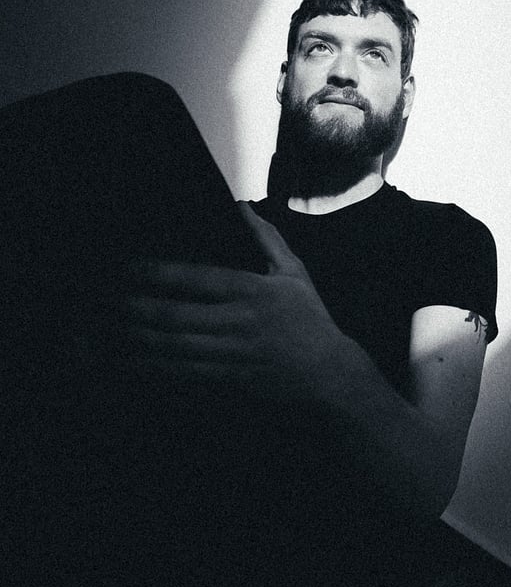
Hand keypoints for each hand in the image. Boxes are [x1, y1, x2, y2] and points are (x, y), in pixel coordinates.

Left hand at [122, 203, 353, 400]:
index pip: (197, 278)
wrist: (328, 374)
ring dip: (138, 336)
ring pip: (173, 345)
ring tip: (110, 325)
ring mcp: (231, 353)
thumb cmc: (310, 319)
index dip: (159, 273)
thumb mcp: (294, 272)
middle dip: (136, 306)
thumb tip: (242, 208)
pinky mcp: (227, 378)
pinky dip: (154, 365)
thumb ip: (267, 238)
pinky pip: (183, 371)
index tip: (129, 267)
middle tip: (105, 298)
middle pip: (176, 315)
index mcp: (253, 291)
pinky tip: (133, 357)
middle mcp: (238, 322)